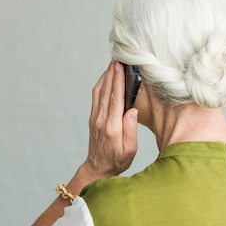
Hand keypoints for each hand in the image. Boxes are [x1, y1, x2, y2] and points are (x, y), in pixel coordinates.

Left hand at [83, 60, 138, 177]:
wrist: (98, 168)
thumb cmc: (118, 160)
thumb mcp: (130, 150)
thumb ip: (131, 130)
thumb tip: (132, 110)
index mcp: (112, 127)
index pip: (115, 99)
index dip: (118, 80)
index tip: (120, 66)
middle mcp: (101, 120)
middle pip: (106, 91)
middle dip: (111, 72)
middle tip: (117, 57)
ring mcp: (95, 118)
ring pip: (99, 92)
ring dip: (105, 76)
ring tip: (112, 63)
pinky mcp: (93, 118)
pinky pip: (96, 97)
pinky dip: (101, 84)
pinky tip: (106, 77)